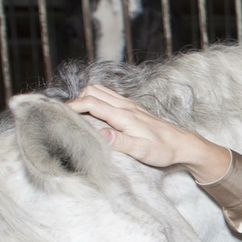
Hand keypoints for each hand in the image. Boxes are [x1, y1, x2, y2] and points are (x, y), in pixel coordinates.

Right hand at [66, 85, 230, 181]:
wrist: (183, 144)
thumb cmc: (164, 150)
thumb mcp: (142, 150)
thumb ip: (120, 142)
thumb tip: (100, 134)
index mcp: (124, 115)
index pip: (91, 103)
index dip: (72, 106)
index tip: (58, 114)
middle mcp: (126, 106)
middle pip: (93, 91)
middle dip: (76, 99)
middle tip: (66, 115)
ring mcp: (130, 105)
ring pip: (101, 91)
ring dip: (86, 98)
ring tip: (76, 114)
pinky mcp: (133, 108)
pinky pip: (109, 97)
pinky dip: (96, 100)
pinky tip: (94, 113)